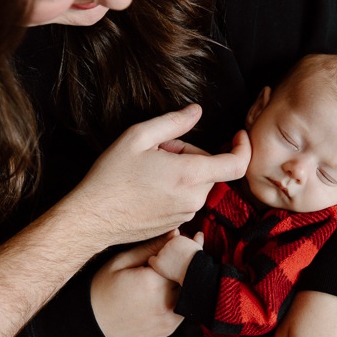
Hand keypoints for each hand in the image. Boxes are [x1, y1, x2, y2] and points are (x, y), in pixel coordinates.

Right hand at [64, 105, 250, 249]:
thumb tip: (196, 111)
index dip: (243, 147)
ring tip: (150, 170)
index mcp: (189, 175)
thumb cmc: (111, 177)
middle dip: (191, 155)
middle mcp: (194, 199)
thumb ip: (174, 122)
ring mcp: (186, 214)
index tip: (239, 136)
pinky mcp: (177, 224)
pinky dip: (175, 188)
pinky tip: (149, 187)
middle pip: (210, 169)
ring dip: (182, 172)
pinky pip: (187, 199)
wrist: (93, 218)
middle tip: (159, 151)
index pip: (236, 164)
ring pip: (197, 184)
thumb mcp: (138, 136)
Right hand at [90, 234, 184, 336]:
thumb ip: (150, 247)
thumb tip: (176, 233)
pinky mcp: (168, 329)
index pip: (184, 260)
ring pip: (192, 294)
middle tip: (191, 247)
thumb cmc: (101, 290)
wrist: (90, 327)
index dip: (189, 247)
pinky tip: (172, 284)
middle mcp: (165, 305)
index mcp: (153, 284)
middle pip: (192, 278)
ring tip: (179, 266)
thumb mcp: (120, 262)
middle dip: (192, 262)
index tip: (193, 236)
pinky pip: (185, 308)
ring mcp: (168, 320)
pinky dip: (183, 295)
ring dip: (189, 279)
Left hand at [148, 231, 203, 284]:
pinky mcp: (158, 261)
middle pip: (164, 248)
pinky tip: (159, 268)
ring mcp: (162, 252)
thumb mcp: (199, 248)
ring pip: (158, 254)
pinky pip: (151, 261)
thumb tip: (199, 233)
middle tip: (172, 262)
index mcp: (177, 239)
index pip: (171, 242)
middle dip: (167, 254)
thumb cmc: (197, 261)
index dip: (173, 249)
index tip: (177, 256)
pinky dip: (154, 263)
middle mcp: (168, 243)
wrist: (194, 270)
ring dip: (161, 259)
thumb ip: (197, 239)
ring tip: (168, 266)